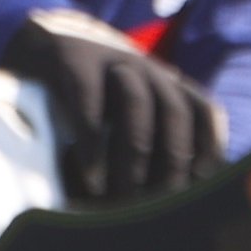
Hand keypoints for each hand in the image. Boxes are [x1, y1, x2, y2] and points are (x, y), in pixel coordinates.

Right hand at [0, 10, 225, 200]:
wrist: (42, 45)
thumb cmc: (94, 97)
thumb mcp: (132, 111)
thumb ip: (156, 142)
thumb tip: (176, 197)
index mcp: (168, 83)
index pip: (203, 112)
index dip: (209, 149)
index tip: (202, 190)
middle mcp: (148, 70)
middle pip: (175, 111)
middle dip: (172, 160)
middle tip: (160, 205)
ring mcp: (112, 61)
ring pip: (137, 104)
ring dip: (133, 156)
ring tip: (121, 198)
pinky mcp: (74, 61)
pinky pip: (88, 101)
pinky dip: (91, 141)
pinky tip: (90, 175)